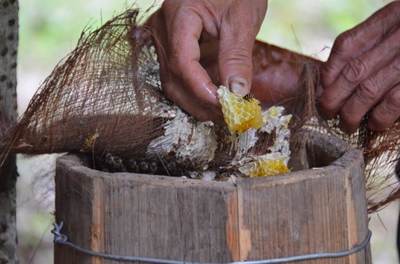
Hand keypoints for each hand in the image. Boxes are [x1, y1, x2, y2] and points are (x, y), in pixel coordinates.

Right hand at [145, 0, 266, 120]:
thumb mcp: (242, 18)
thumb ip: (237, 56)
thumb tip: (237, 93)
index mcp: (179, 16)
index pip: (182, 63)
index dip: (201, 89)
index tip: (225, 105)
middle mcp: (163, 30)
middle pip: (173, 79)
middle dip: (199, 102)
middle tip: (227, 115)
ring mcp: (164, 40)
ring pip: (172, 82)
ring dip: (197, 101)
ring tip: (224, 110)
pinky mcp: (172, 47)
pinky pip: (178, 75)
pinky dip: (197, 90)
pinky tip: (216, 96)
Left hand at [320, 1, 399, 132]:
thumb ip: (376, 43)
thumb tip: (335, 78)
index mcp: (392, 16)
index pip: (347, 46)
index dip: (329, 71)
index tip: (322, 89)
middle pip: (353, 71)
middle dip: (333, 97)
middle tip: (327, 112)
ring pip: (370, 90)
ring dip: (352, 112)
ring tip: (347, 124)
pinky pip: (395, 102)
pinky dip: (380, 117)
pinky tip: (376, 124)